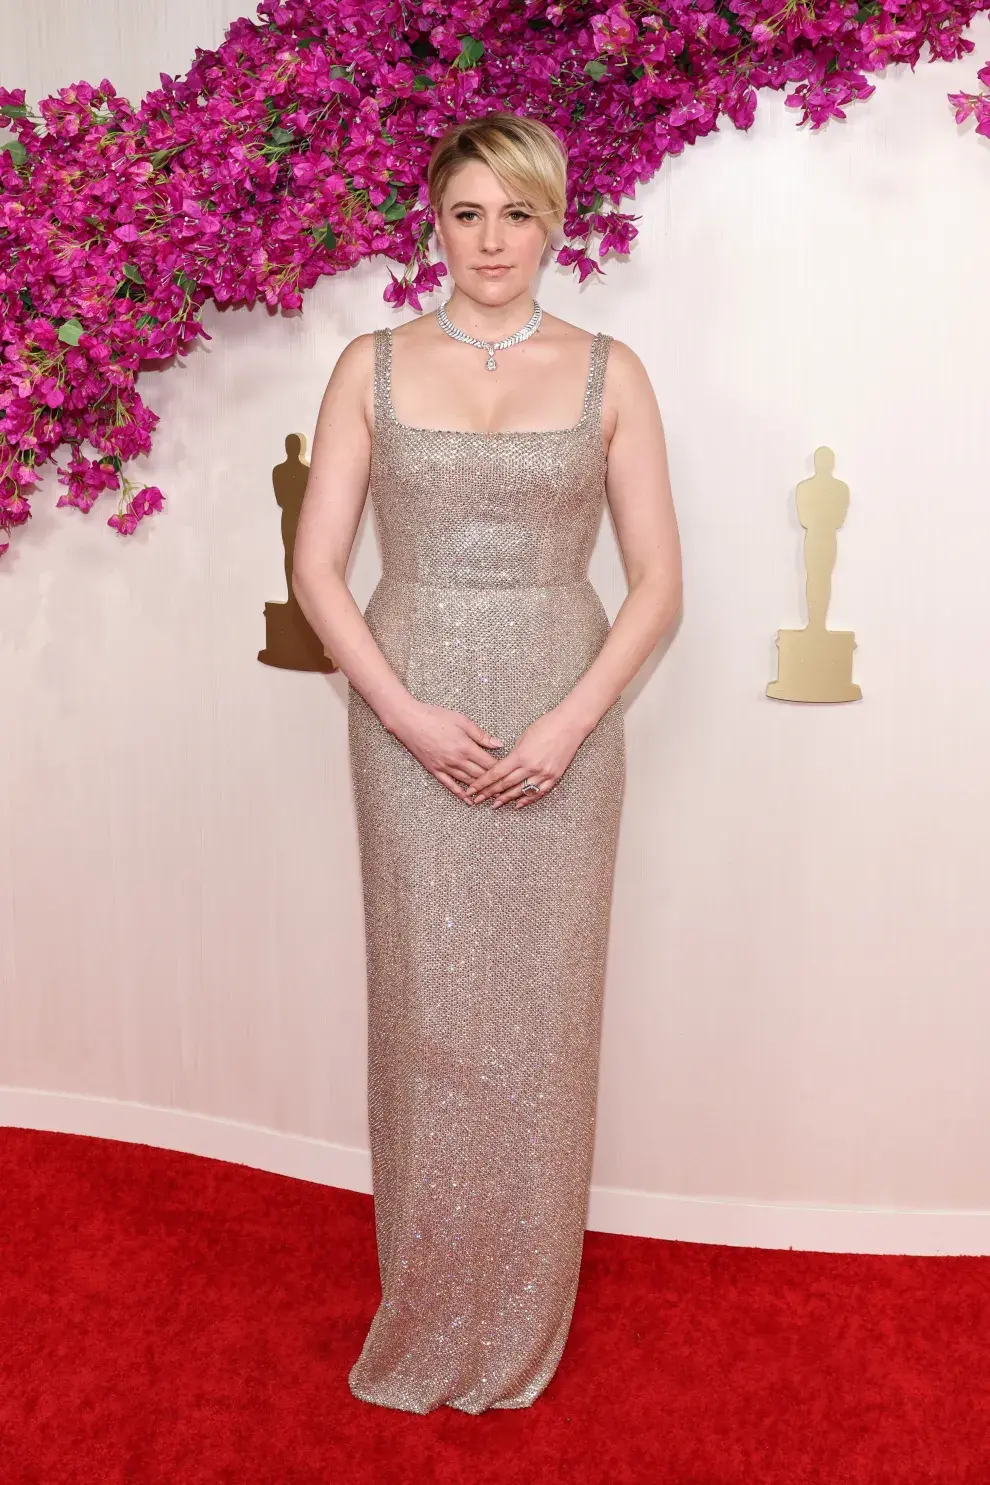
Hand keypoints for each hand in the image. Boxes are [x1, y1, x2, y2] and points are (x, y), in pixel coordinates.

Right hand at [390, 700, 503, 804]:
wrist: (409, 721)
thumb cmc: (436, 717)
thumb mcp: (462, 721)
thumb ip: (481, 735)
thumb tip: (499, 744)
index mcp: (466, 747)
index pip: (489, 763)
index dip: (501, 770)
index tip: (510, 775)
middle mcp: (457, 760)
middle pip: (480, 775)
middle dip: (494, 784)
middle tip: (506, 790)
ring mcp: (445, 767)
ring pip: (467, 782)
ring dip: (480, 791)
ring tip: (492, 797)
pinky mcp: (435, 770)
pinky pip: (450, 785)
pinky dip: (460, 794)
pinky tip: (468, 800)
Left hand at [468, 707, 587, 809]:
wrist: (570, 725)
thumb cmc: (546, 725)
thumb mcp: (524, 737)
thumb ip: (514, 754)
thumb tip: (505, 766)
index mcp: (520, 756)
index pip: (496, 773)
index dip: (482, 783)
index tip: (472, 789)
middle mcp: (531, 767)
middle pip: (505, 785)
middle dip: (489, 793)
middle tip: (477, 800)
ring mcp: (543, 774)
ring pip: (520, 791)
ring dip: (505, 799)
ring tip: (494, 805)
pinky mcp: (554, 777)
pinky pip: (538, 792)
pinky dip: (527, 799)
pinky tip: (518, 804)